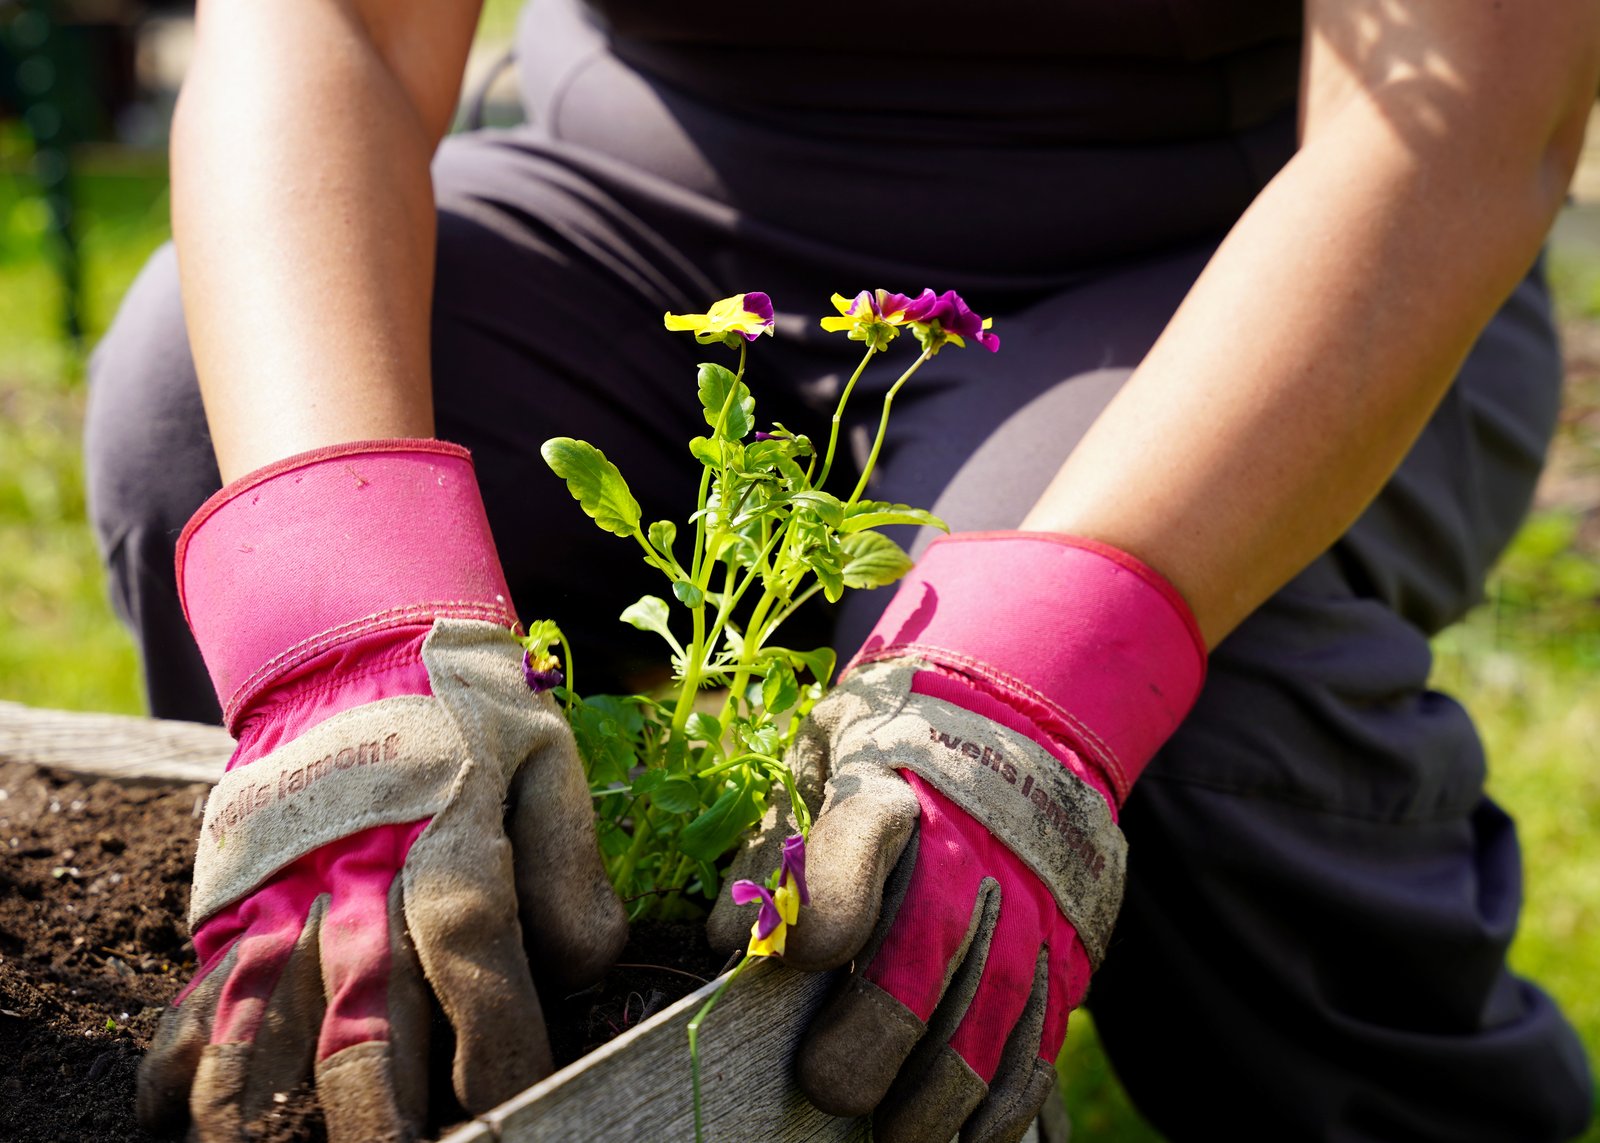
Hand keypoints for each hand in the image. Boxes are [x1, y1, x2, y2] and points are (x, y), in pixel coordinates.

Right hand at [137, 441, 625, 1141]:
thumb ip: (575, 864)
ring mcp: (282, 898)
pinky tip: (190, 1126)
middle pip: (365, 1026)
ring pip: (263, 1034)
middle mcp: (359, 882)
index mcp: (451, 840)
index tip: (519, 1105)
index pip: (479, 962)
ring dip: (271, 1116)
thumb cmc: (469, 717)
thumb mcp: (548, 760)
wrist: (354, 646)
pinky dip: (180, 1075)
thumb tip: (589, 963)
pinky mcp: (230, 906)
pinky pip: (190, 1003)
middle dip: (385, 1119)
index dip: (502, 1049)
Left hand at [711, 533, 1204, 1142]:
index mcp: (891, 778)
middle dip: (880, 1032)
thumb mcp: (817, 757)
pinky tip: (966, 1137)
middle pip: (934, 944)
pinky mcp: (1070, 939)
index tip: (806, 957)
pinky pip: (1043, 1034)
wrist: (1019, 707)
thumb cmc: (891, 745)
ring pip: (996, 1008)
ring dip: (945, 1090)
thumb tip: (722, 941)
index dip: (836, 898)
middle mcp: (971, 838)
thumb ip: (771, 845)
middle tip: (831, 1088)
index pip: (864, 834)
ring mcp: (1031, 894)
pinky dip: (1008, 1100)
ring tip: (895, 1139)